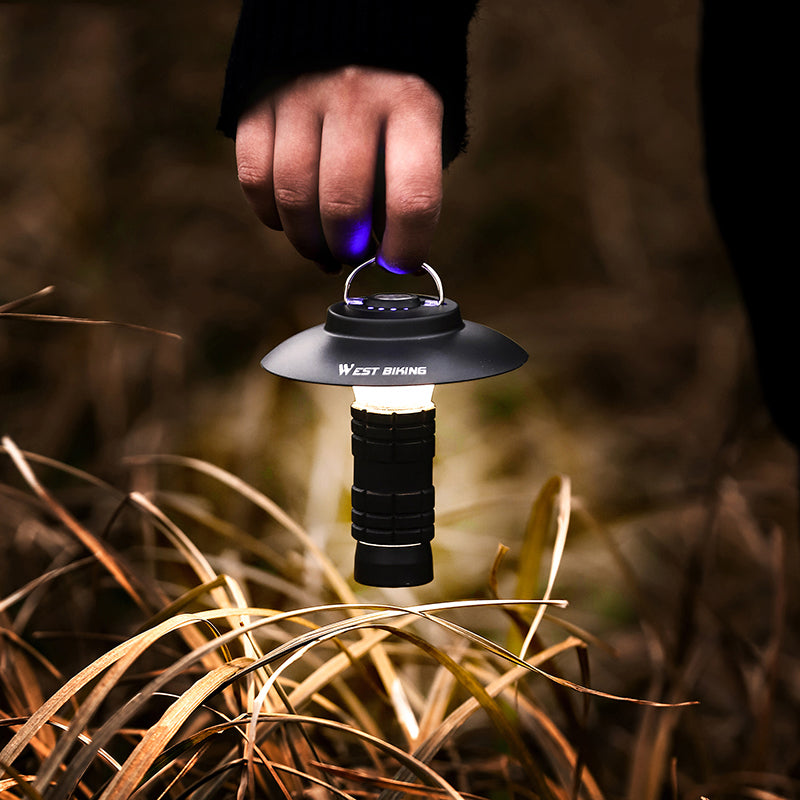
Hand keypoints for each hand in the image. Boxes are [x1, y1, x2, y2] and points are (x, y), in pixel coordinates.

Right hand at [234, 66, 443, 273]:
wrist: (346, 7)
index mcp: (412, 103)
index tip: (398, 265)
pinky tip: (288, 216)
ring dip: (307, 241)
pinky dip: (270, 213)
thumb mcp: (420, 123)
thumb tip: (379, 255)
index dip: (406, 250)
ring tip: (320, 246)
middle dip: (347, 250)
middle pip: (343, 207)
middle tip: (349, 256)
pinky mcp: (257, 98)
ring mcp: (301, 94)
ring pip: (293, 198)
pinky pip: (254, 178)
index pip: (412, 200)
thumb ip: (402, 183)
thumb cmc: (392, 86)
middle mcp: (356, 96)